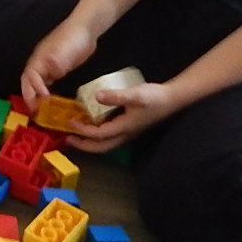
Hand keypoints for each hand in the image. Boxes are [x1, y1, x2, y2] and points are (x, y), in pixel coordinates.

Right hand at [20, 18, 98, 103]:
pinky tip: (54, 100)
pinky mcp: (59, 68)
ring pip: (37, 83)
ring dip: (37, 96)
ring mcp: (49, 66)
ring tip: (42, 110)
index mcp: (37, 61)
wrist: (86, 29)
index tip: (42, 102)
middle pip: (28, 83)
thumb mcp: (58, 55)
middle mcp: (40, 64)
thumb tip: (46, 83)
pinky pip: (49, 82)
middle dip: (30, 97)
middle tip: (35, 112)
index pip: (29, 79)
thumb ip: (51, 68)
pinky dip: (48, 92)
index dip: (33, 92)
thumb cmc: (70, 40)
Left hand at [61, 82, 179, 152]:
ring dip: (90, 140)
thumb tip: (96, 96)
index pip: (99, 135)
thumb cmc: (155, 97)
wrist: (173, 99)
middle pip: (101, 147)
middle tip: (68, 139)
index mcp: (124, 128)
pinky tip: (93, 122)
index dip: (83, 130)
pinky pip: (110, 134)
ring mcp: (128, 131)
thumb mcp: (135, 94)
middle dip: (84, 145)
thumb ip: (116, 96)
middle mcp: (125, 133)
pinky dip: (98, 133)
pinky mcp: (130, 126)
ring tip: (76, 133)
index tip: (70, 123)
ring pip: (106, 142)